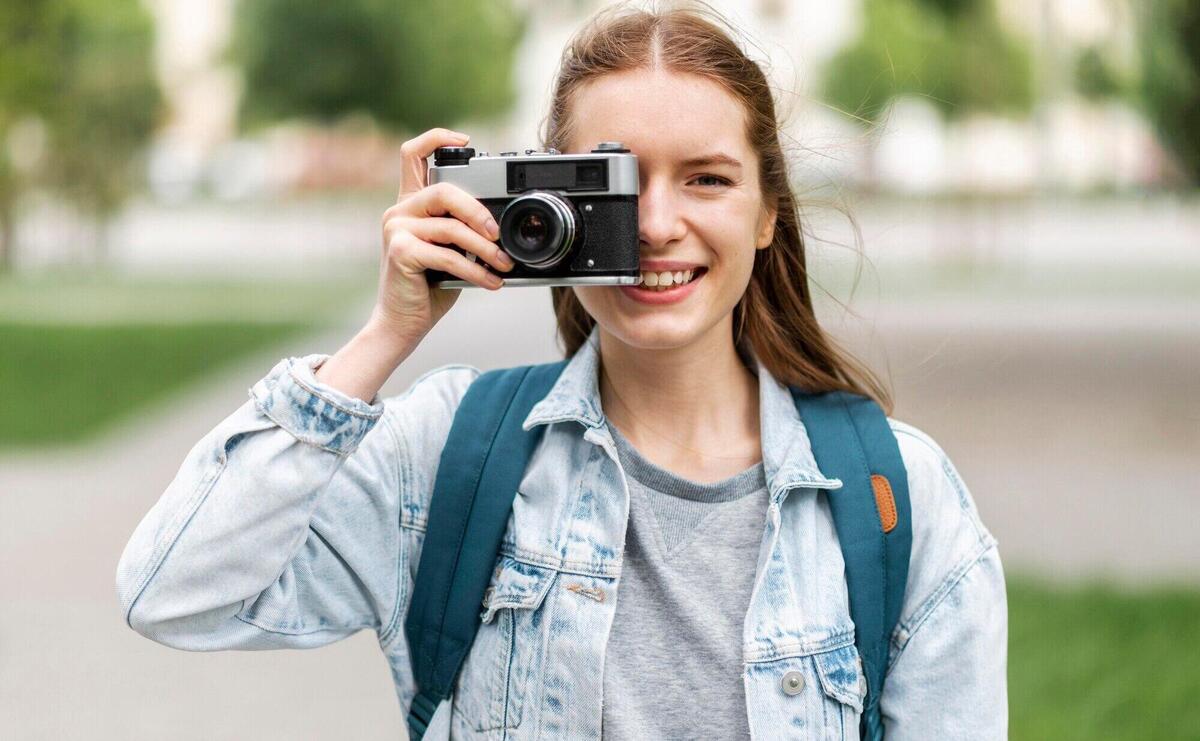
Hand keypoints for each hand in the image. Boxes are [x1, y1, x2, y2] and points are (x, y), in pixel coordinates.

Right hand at [368, 127, 515, 347]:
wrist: (402, 323)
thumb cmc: (429, 287)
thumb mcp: (451, 250)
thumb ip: (463, 228)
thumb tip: (501, 223)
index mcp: (411, 204)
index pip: (414, 154)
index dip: (437, 138)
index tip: (467, 141)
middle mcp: (400, 211)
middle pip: (444, 189)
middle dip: (479, 211)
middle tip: (499, 234)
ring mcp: (396, 229)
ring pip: (451, 227)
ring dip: (485, 249)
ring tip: (504, 264)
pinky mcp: (400, 251)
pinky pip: (447, 255)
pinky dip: (475, 271)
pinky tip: (491, 282)